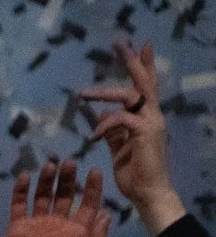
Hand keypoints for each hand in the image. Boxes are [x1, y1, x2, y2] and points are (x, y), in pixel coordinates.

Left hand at [82, 41, 184, 236]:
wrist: (147, 193)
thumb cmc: (134, 173)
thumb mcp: (119, 148)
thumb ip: (113, 131)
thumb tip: (101, 115)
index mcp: (147, 117)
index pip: (146, 86)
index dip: (143, 66)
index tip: (139, 45)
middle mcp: (153, 115)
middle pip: (144, 81)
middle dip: (132, 61)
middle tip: (120, 42)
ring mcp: (151, 123)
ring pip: (130, 95)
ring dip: (105, 93)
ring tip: (83, 94)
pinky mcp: (145, 133)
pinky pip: (121, 119)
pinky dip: (104, 125)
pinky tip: (94, 138)